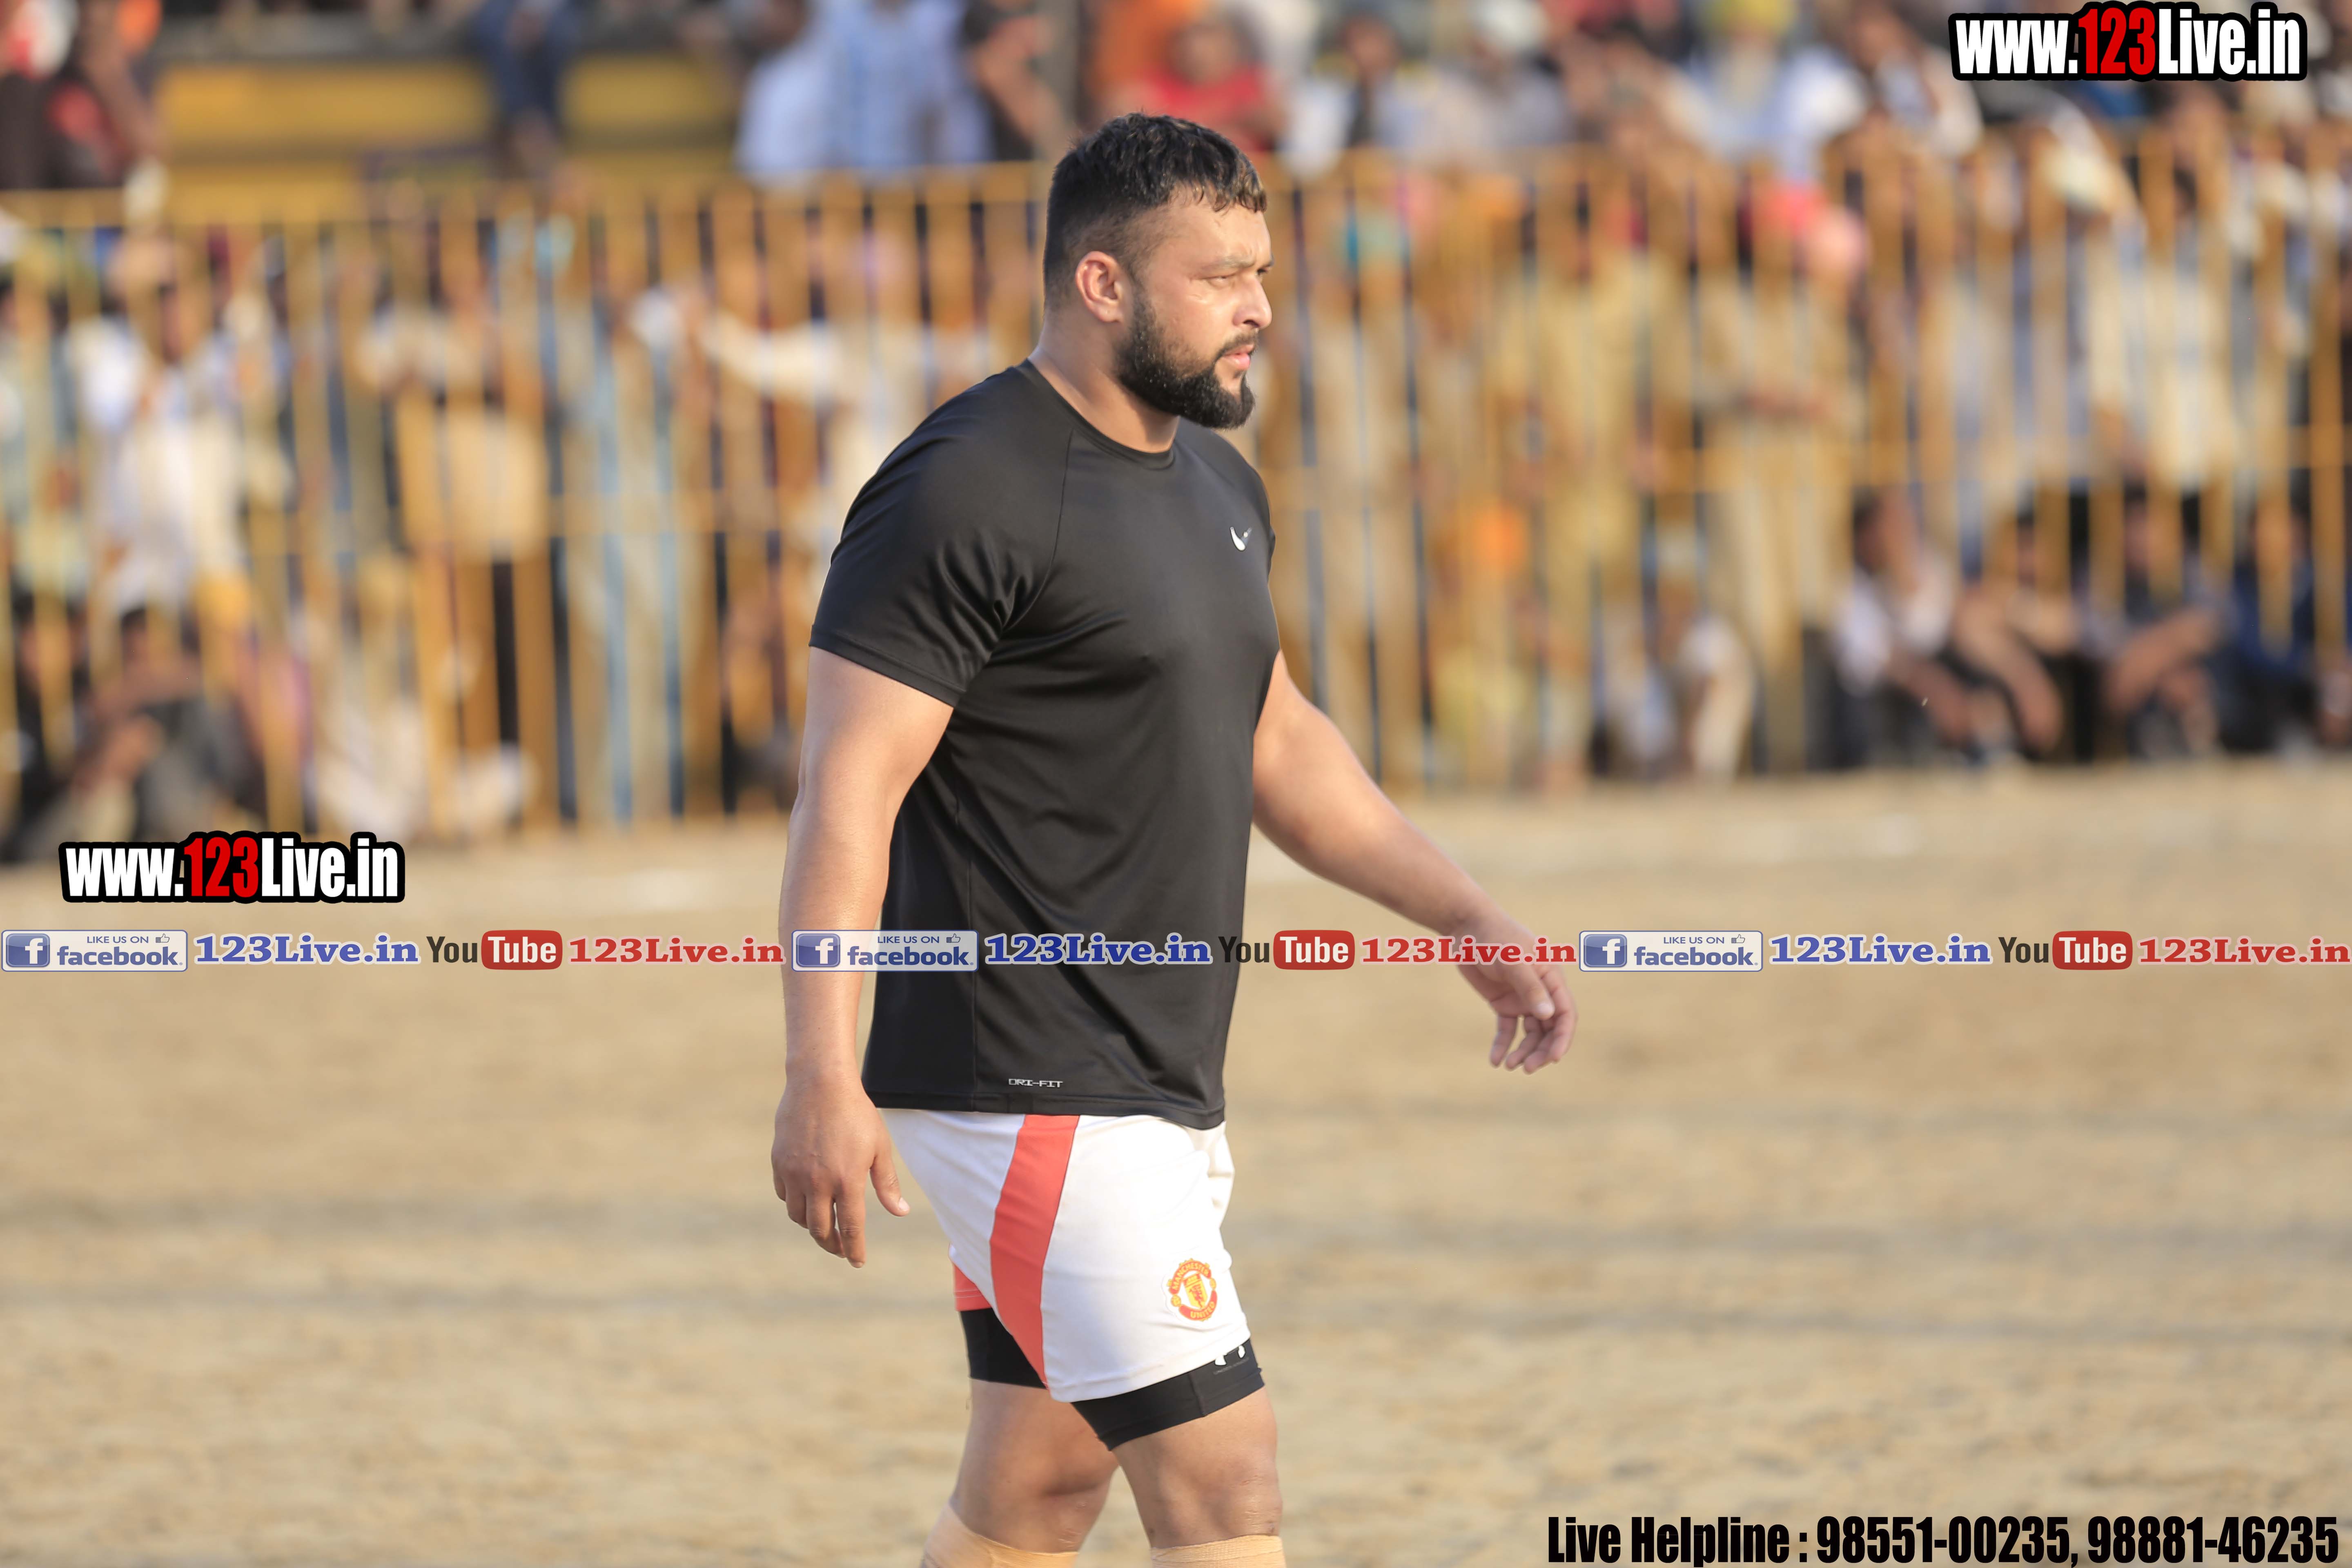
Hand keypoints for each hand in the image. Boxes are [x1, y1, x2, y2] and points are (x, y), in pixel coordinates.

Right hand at [771, 1073, 909, 1266]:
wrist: (819, 1083)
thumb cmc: (856, 1113)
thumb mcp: (879, 1147)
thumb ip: (887, 1183)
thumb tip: (900, 1212)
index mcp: (847, 1180)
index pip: (851, 1228)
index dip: (855, 1250)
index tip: (857, 1262)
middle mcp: (817, 1182)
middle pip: (820, 1230)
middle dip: (832, 1245)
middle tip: (841, 1249)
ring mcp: (795, 1173)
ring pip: (799, 1216)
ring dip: (812, 1226)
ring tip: (824, 1226)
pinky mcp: (779, 1163)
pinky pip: (785, 1195)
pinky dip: (796, 1204)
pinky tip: (807, 1201)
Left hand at [1451, 912, 1576, 1074]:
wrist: (1466, 927)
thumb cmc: (1494, 937)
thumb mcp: (1513, 960)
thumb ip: (1530, 987)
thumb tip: (1547, 1015)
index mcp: (1551, 979)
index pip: (1565, 1014)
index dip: (1562, 1038)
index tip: (1553, 1058)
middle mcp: (1540, 991)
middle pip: (1549, 1029)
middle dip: (1541, 1051)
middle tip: (1526, 1068)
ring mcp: (1521, 998)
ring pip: (1530, 1033)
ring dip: (1523, 1051)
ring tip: (1509, 1065)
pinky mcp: (1502, 1002)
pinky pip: (1507, 1029)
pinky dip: (1503, 1044)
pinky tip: (1495, 1060)